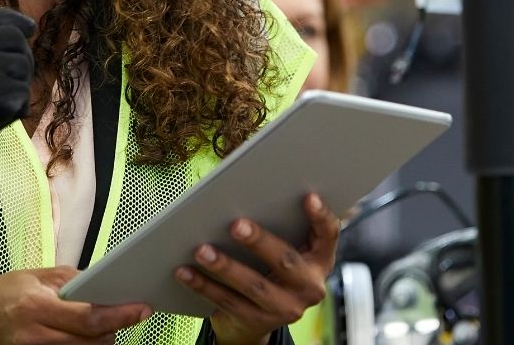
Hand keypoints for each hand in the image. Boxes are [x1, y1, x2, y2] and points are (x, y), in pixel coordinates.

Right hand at [0, 266, 150, 344]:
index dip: (120, 315)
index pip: (89, 319)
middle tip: (121, 316)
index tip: (143, 309)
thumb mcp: (36, 277)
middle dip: (113, 331)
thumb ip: (73, 281)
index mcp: (36, 307)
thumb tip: (106, 286)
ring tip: (98, 328)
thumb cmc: (2, 294)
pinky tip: (82, 338)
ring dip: (98, 342)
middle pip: (91, 343)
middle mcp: (34, 337)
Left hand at [177, 194, 341, 344]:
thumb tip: (250, 191)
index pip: (329, 235)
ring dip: (225, 267)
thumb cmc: (272, 269)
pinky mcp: (258, 322)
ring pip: (254, 285)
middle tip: (236, 224)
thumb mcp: (288, 249)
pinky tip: (185, 271)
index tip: (309, 197)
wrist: (259, 318)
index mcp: (320, 260)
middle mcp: (309, 287)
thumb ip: (282, 226)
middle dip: (260, 242)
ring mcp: (285, 309)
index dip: (322, 216)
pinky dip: (204, 286)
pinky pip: (227, 302)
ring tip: (201, 250)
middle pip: (286, 261)